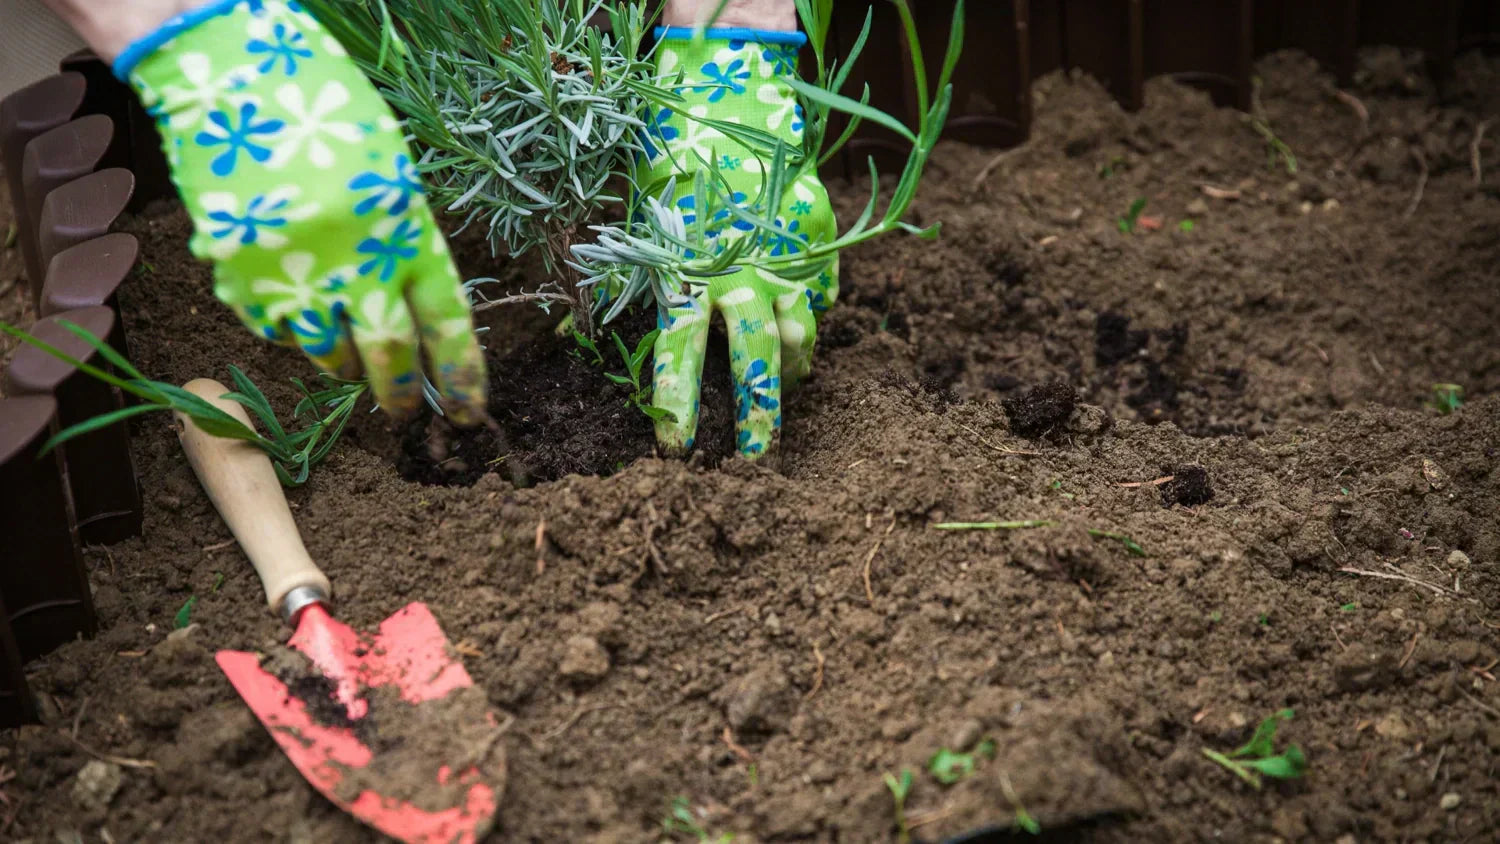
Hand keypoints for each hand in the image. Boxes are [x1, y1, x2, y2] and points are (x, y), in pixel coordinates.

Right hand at [112, 0, 486, 423]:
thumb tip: (412, 308)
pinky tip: (288, 294)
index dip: (461, 373)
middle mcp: (355, 257)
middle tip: (404, 412)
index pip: (446, 320)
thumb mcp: (388, 171)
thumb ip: (403, 238)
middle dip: (400, 393)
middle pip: (389, 354)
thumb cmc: (321, 112)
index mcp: (405, 227)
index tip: (469, 411)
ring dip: (340, 362)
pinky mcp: (239, 277)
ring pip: (326, 351)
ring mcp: (293, 270)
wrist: (228, 78)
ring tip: (343, 348)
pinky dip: (287, 326)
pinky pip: (273, 327)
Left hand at [638, 26, 837, 457]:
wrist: (734, 100)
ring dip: (789, 375)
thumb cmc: (673, 161)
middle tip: (751, 463)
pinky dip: (808, 328)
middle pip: (752, 363)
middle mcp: (740, 274)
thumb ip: (630, 277)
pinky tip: (800, 345)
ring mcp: (783, 263)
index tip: (675, 446)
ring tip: (784, 396)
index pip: (681, 351)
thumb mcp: (640, 219)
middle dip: (755, 419)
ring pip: (795, 338)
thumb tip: (583, 334)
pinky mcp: (814, 249)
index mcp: (688, 269)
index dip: (678, 402)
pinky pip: (816, 304)